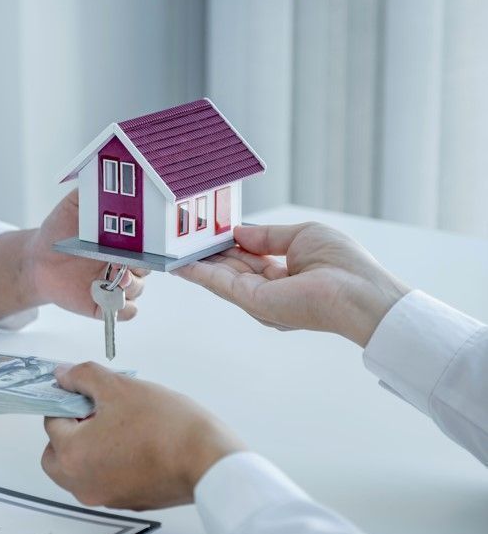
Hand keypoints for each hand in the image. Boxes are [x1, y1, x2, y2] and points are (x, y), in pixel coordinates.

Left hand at [26, 190, 145, 320]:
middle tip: (126, 260)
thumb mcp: (75, 205)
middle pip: (149, 267)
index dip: (153, 243)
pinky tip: (109, 300)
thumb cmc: (59, 231)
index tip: (148, 240)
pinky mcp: (104, 305)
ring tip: (116, 280)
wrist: (37, 259)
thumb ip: (94, 192)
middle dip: (141, 265)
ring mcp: (116, 286)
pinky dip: (121, 309)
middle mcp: (125, 263)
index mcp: (125, 240)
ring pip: (138, 290)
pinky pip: (125, 313)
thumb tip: (108, 171)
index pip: (150, 243)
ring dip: (131, 286)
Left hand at [41, 363, 243, 509]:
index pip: (52, 422)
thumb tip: (64, 375)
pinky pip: (105, 479)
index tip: (84, 392)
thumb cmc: (166, 427)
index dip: (68, 401)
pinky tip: (135, 442)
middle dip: (70, 430)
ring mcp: (105, 497)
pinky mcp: (128, 501)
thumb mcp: (118, 387)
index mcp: (72, 457)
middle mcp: (83, 484)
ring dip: (89, 446)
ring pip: (81, 469)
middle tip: (96, 410)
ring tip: (120, 424)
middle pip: (57, 454)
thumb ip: (83, 377)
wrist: (209, 461)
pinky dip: (110, 462)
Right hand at [173, 223, 409, 346]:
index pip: (250, 258)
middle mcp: (271, 291)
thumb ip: (267, 236)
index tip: (209, 232)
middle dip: (208, 253)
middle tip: (183, 238)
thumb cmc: (343, 264)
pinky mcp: (254, 303)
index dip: (230, 244)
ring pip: (221, 277)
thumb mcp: (300, 235)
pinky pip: (221, 284)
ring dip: (198, 262)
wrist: (359, 293)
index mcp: (286, 275)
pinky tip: (181, 263)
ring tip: (174, 247)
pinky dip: (199, 273)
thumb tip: (238, 231)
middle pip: (232, 268)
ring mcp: (261, 300)